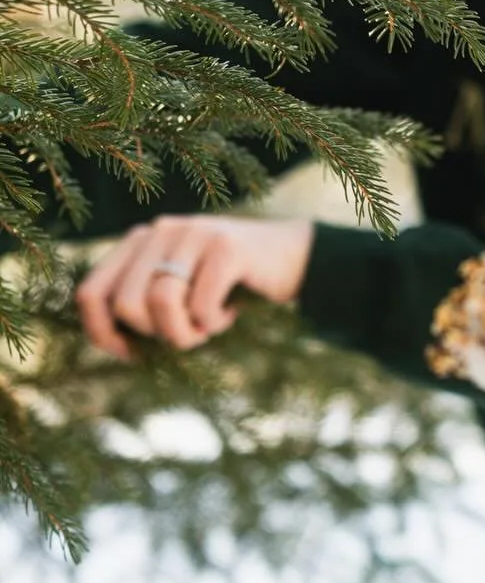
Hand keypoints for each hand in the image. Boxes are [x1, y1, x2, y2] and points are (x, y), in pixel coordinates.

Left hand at [74, 215, 314, 361]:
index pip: (91, 292)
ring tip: (207, 327)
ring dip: (186, 333)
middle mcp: (163, 230)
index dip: (102, 332)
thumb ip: (142, 296)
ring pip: (161, 304)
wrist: (295, 257)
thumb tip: (108, 338)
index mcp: (142, 239)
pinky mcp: (227, 246)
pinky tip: (230, 312)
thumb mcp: (179, 285)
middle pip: (127, 304)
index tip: (131, 353)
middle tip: (190, 332)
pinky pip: (202, 305)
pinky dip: (214, 322)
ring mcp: (195, 233)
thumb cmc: (228, 283)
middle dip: (158, 334)